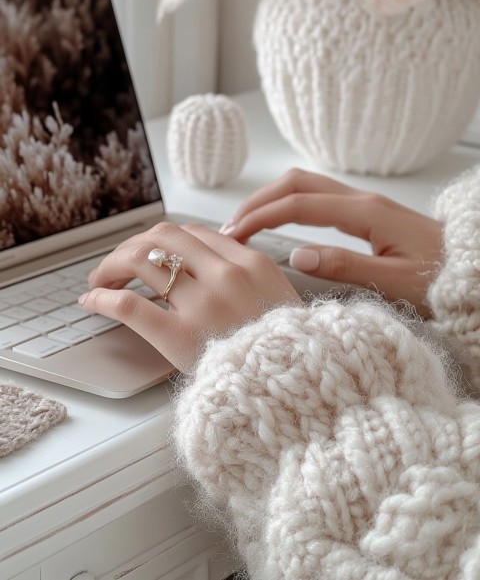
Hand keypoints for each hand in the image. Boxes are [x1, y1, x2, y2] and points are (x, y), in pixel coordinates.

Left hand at [79, 221, 299, 370]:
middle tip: (118, 264)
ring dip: (112, 264)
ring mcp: (203, 305)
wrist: (299, 395)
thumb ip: (250, 278)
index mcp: (252, 265)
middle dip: (133, 244)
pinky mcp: (180, 337)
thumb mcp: (282, 303)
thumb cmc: (290, 356)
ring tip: (101, 279)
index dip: (162, 239)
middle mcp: (226, 276)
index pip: (193, 233)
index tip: (149, 253)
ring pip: (141, 260)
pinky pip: (130, 305)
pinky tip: (91, 300)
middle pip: (163, 236)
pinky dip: (104, 297)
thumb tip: (214, 263)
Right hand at [219, 168, 443, 316]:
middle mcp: (362, 201)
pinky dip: (291, 204)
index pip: (299, 204)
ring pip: (308, 185)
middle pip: (297, 183)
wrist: (473, 269)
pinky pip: (320, 197)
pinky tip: (281, 223)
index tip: (233, 232)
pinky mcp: (369, 213)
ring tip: (247, 224)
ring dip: (273, 198)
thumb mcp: (395, 282)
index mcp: (365, 213)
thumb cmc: (441, 279)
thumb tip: (296, 256)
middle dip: (259, 200)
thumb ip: (345, 267)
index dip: (261, 215)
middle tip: (231, 226)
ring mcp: (366, 204)